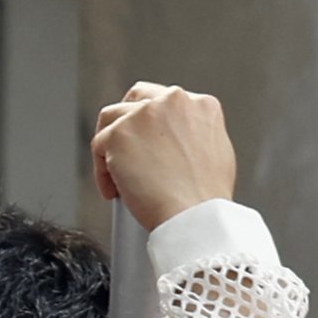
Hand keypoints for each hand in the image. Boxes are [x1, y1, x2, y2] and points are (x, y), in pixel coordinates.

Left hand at [93, 82, 238, 226]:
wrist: (195, 217)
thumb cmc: (206, 199)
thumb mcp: (218, 153)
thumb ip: (195, 135)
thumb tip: (177, 141)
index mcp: (200, 105)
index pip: (165, 100)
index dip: (152, 122)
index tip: (146, 141)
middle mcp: (172, 101)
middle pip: (135, 99)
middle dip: (126, 122)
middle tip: (124, 150)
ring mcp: (143, 115)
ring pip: (111, 120)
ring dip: (112, 147)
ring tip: (118, 178)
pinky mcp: (119, 134)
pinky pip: (99, 147)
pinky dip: (103, 172)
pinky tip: (114, 192)